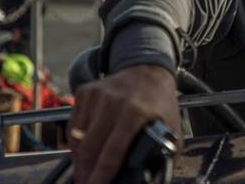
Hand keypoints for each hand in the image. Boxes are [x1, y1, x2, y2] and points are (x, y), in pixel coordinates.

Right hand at [68, 64, 180, 183]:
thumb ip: (163, 156)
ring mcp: (96, 96)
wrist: (148, 71)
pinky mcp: (85, 92)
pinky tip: (84, 153)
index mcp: (135, 113)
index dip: (101, 176)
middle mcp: (112, 103)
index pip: (111, 153)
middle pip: (89, 150)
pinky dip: (76, 143)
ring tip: (85, 174)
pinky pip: (73, 126)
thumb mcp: (171, 129)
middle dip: (86, 174)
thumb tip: (152, 179)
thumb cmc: (159, 104)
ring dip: (79, 161)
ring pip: (77, 139)